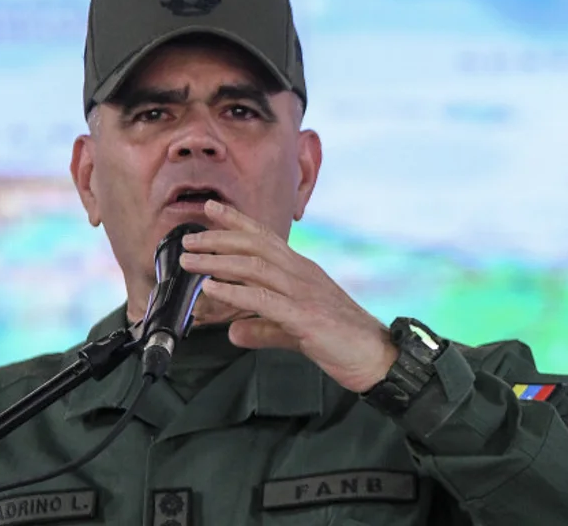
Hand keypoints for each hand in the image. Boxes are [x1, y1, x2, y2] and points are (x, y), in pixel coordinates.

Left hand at [179, 200, 397, 392]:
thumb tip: (234, 332)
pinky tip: (212, 289)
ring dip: (218, 261)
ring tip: (191, 261)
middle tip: (189, 239)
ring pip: (255, 267)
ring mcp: (303, 292)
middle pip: (254, 245)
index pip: (265, 238)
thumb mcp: (294, 331)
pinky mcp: (304, 316)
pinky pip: (263, 299)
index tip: (211, 208)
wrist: (379, 357)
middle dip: (218, 238)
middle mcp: (301, 274)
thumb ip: (263, 328)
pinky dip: (234, 291)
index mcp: (301, 271)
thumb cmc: (342, 340)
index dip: (237, 221)